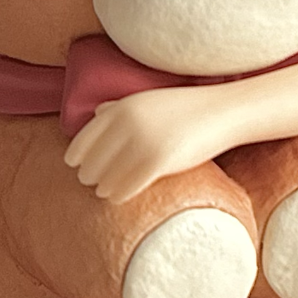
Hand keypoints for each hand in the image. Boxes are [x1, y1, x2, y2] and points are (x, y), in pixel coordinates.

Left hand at [64, 88, 227, 200]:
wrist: (222, 112)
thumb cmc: (184, 108)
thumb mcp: (148, 99)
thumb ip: (120, 107)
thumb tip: (96, 112)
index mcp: (122, 108)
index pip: (84, 139)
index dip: (76, 156)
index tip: (75, 165)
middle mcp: (128, 123)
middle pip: (92, 161)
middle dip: (90, 174)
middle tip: (92, 182)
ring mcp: (143, 142)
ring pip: (107, 178)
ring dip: (104, 187)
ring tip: (105, 191)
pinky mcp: (159, 161)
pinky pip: (127, 187)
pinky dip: (119, 194)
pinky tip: (118, 197)